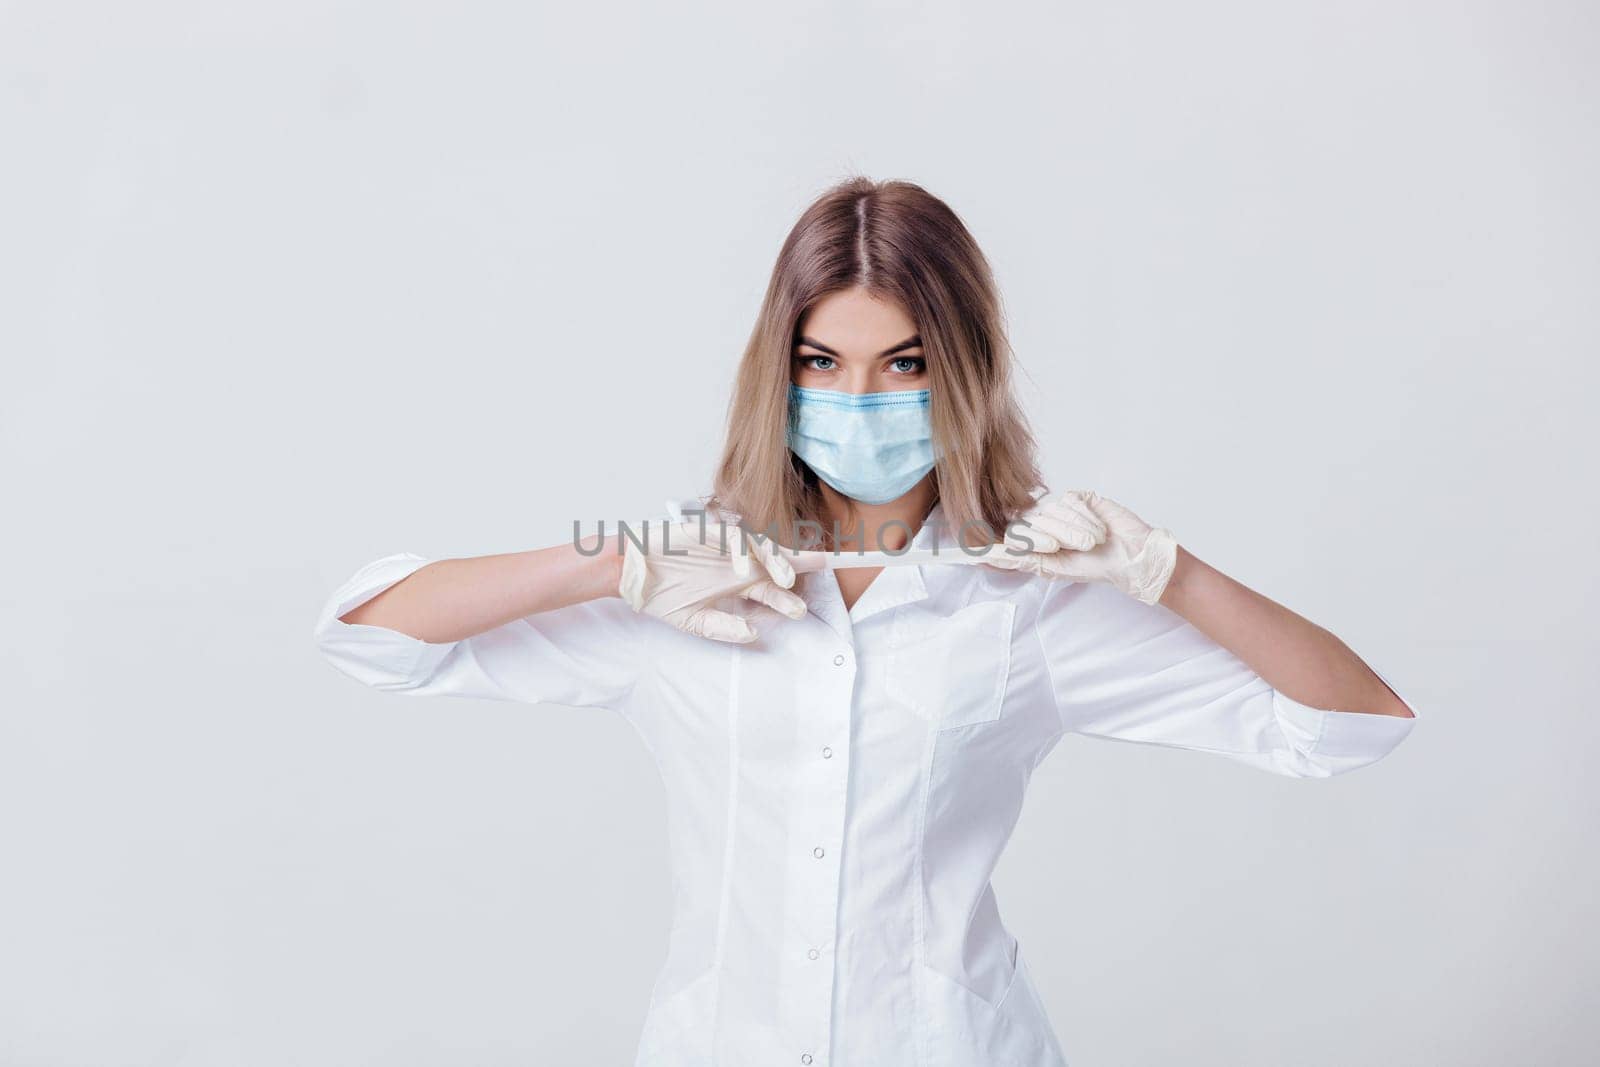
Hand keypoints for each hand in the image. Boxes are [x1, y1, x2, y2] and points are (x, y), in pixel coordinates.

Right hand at [618, 515, 807, 642]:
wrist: (629, 574)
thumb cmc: (661, 594)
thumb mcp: (694, 621)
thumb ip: (722, 628)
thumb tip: (753, 633)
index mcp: (739, 585)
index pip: (775, 590)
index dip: (792, 598)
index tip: (807, 612)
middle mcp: (738, 564)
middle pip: (778, 564)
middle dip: (803, 565)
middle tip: (827, 569)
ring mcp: (725, 548)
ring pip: (762, 548)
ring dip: (776, 561)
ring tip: (785, 580)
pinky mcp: (708, 532)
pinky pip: (733, 537)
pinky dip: (741, 551)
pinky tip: (742, 569)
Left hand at [981, 489, 1178, 605]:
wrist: (1129, 556)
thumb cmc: (1095, 565)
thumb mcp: (1054, 568)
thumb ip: (1022, 560)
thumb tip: (987, 557)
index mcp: (1035, 541)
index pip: (1008, 536)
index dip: (993, 542)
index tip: (968, 550)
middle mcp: (1044, 523)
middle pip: (1028, 524)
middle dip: (1049, 538)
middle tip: (1071, 548)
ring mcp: (1060, 508)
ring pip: (1050, 512)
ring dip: (1073, 531)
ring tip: (1092, 541)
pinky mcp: (1078, 497)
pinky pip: (1069, 501)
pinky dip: (1084, 518)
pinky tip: (1097, 527)